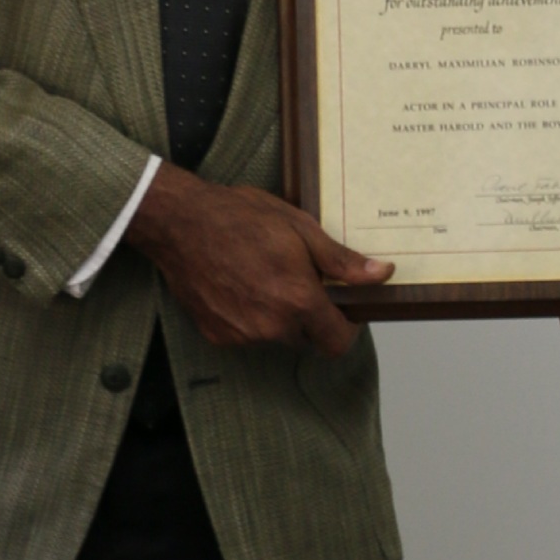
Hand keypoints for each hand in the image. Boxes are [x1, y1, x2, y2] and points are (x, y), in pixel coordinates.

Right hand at [126, 163, 393, 353]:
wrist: (179, 222)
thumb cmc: (238, 217)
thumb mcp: (299, 228)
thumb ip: (341, 261)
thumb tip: (380, 274)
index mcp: (298, 300)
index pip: (338, 342)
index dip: (345, 328)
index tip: (340, 308)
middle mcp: (271, 326)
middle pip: (307, 337)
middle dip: (309, 315)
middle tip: (297, 279)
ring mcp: (241, 334)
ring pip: (275, 335)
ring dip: (277, 315)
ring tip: (261, 275)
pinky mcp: (217, 334)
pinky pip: (246, 334)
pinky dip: (248, 316)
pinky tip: (237, 284)